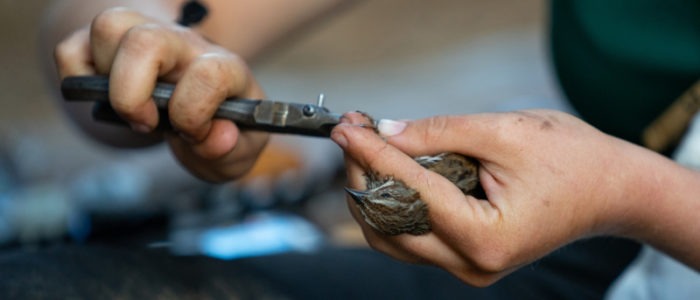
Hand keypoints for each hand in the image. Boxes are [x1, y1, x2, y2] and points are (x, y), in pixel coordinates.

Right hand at [54, 7, 267, 181]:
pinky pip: (72, 50)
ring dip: (106, 81)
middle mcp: (183, 44)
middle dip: (131, 95)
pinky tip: (104, 101)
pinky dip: (77, 80)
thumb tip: (217, 138)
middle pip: (145, 40)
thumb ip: (232, 150)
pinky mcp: (108, 45)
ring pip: (108, 29)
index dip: (193, 113)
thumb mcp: (239, 152)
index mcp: (223, 68)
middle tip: (146, 123)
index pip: (208, 74)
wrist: (205, 108)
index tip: (191, 134)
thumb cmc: (220, 128)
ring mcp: (145, 36)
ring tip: (128, 108)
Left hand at [331, 110, 666, 285]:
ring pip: (393, 238)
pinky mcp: (466, 258)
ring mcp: (467, 267)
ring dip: (372, 193)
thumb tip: (386, 131)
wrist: (612, 190)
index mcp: (486, 238)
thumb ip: (439, 132)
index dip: (374, 155)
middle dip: (363, 175)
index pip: (411, 193)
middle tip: (352, 132)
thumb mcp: (505, 132)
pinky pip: (412, 237)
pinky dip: (393, 204)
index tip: (347, 127)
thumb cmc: (572, 161)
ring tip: (365, 148)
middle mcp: (472, 264)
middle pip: (390, 224)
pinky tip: (388, 171)